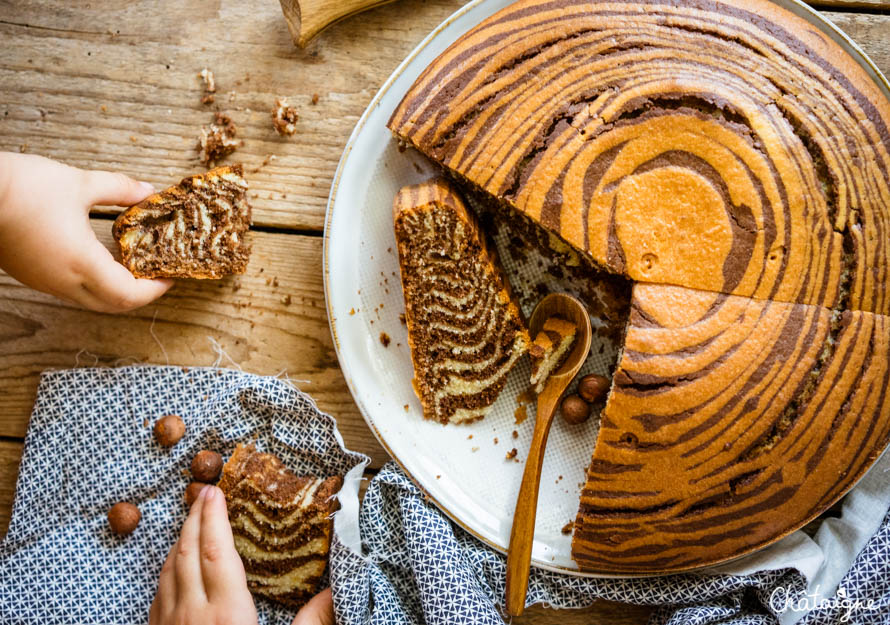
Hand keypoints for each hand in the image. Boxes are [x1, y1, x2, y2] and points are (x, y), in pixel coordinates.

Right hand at [0, 152, 171, 311]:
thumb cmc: (22, 186)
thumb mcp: (79, 183)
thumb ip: (119, 189)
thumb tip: (147, 191)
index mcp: (82, 264)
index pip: (129, 295)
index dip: (155, 290)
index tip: (170, 277)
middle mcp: (64, 281)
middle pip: (114, 306)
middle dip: (140, 295)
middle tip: (156, 276)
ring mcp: (45, 282)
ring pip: (92, 301)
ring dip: (117, 290)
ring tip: (132, 266)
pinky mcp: (31, 275)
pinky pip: (71, 291)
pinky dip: (94, 284)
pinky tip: (99, 260)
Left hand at [149, 485, 335, 624]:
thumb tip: (337, 593)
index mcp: (226, 614)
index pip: (215, 550)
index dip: (214, 516)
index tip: (215, 490)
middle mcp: (191, 616)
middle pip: (186, 553)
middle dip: (192, 519)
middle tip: (202, 493)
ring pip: (167, 572)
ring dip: (177, 542)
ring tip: (190, 524)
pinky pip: (158, 597)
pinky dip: (167, 572)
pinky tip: (175, 573)